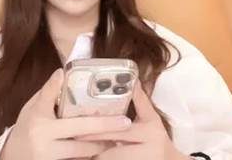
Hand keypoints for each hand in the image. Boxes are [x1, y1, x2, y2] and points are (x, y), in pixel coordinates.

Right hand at [0, 68, 132, 159]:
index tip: (62, 72)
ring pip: (82, 148)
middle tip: (125, 122)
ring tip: (120, 136)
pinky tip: (104, 150)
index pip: (45, 97)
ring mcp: (47, 154)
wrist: (13, 158)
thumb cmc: (27, 128)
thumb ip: (47, 95)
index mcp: (36, 115)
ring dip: (102, 143)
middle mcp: (42, 135)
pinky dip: (91, 155)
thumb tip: (63, 74)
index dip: (53, 85)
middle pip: (78, 128)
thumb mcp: (32, 108)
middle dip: (104, 125)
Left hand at [74, 79, 188, 159]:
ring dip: (92, 157)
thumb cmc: (158, 139)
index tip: (79, 129)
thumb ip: (140, 100)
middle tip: (73, 141)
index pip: (119, 131)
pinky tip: (87, 157)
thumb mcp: (151, 118)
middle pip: (112, 152)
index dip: (98, 132)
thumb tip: (132, 79)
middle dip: (91, 148)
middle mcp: (146, 152)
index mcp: (149, 133)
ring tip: (75, 151)